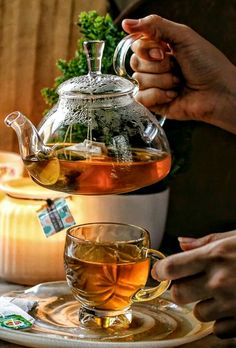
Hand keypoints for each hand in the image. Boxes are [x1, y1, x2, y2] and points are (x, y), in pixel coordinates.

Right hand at [122, 15, 235, 133]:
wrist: (218, 92)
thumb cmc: (207, 64)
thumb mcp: (183, 36)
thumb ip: (155, 25)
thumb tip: (126, 23)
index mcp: (160, 49)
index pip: (136, 45)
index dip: (146, 49)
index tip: (164, 51)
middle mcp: (155, 67)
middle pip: (135, 63)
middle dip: (158, 66)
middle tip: (176, 68)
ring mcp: (153, 86)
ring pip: (138, 80)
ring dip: (162, 81)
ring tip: (178, 83)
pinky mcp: (153, 104)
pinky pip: (140, 97)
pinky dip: (157, 95)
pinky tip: (173, 95)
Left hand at [152, 231, 235, 337]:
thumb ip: (206, 242)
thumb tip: (182, 243)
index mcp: (216, 256)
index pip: (171, 268)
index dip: (161, 270)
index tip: (162, 271)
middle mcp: (220, 281)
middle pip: (179, 294)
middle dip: (181, 288)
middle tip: (192, 281)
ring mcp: (232, 305)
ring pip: (198, 314)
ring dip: (203, 304)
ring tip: (219, 293)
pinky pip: (219, 330)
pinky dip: (221, 321)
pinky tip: (232, 307)